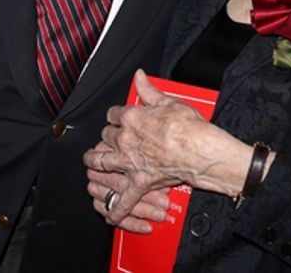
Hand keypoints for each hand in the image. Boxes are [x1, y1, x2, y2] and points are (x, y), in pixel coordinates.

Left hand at [83, 69, 253, 221]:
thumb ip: (149, 90)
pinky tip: (110, 214)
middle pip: (106, 136)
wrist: (199, 150)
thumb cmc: (187, 126)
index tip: (119, 117)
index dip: (116, 115)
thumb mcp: (168, 101)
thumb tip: (139, 76)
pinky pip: (124, 199)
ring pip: (102, 162)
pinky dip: (116, 208)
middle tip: (109, 137)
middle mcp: (125, 139)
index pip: (114, 114)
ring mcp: (129, 162)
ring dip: (94, 162)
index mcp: (131, 117)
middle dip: (107, 136)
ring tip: (91, 161)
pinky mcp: (139, 181)